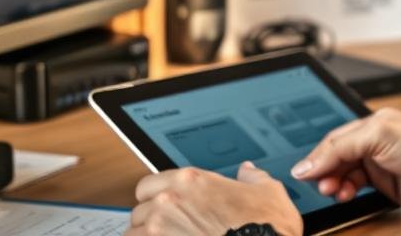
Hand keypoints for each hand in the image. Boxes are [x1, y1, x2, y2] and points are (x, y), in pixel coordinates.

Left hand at [127, 161, 301, 235]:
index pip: (147, 185)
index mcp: (190, 181)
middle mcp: (169, 203)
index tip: (163, 204)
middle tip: (167, 228)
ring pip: (134, 235)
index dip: (155, 196)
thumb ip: (252, 177)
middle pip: (138, 211)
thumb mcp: (267, 191)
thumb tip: (248, 172)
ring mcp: (162, 232)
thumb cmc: (265, 225)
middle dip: (150, 220)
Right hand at [291, 108, 400, 214]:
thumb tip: (310, 162)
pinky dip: (347, 194)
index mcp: (370, 124)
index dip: (316, 156)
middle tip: (320, 185)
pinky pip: (358, 190)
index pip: (333, 140)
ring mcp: (380, 165)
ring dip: (334, 184)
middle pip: (336, 158)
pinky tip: (346, 196)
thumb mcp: (379, 136)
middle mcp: (373, 144)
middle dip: (324, 172)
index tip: (301, 173)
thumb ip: (342, 147)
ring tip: (334, 191)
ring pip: (345, 175)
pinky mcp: (387, 186)